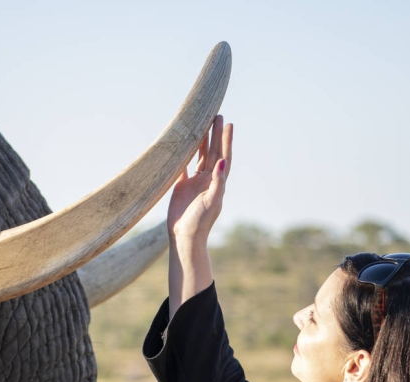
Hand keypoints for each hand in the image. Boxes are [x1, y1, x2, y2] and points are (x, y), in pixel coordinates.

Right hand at [167, 115, 232, 243]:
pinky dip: (182, 157)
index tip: (228, 124)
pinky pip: (182, 168)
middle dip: (214, 135)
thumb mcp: (212, 201)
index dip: (226, 141)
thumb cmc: (201, 222)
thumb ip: (218, 181)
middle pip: (212, 152)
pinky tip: (180, 146)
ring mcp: (194, 183)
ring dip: (200, 142)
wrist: (185, 237)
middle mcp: (207, 180)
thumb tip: (223, 162)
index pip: (223, 156)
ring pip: (198, 157)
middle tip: (216, 115)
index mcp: (217, 182)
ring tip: (200, 125)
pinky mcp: (181, 187)